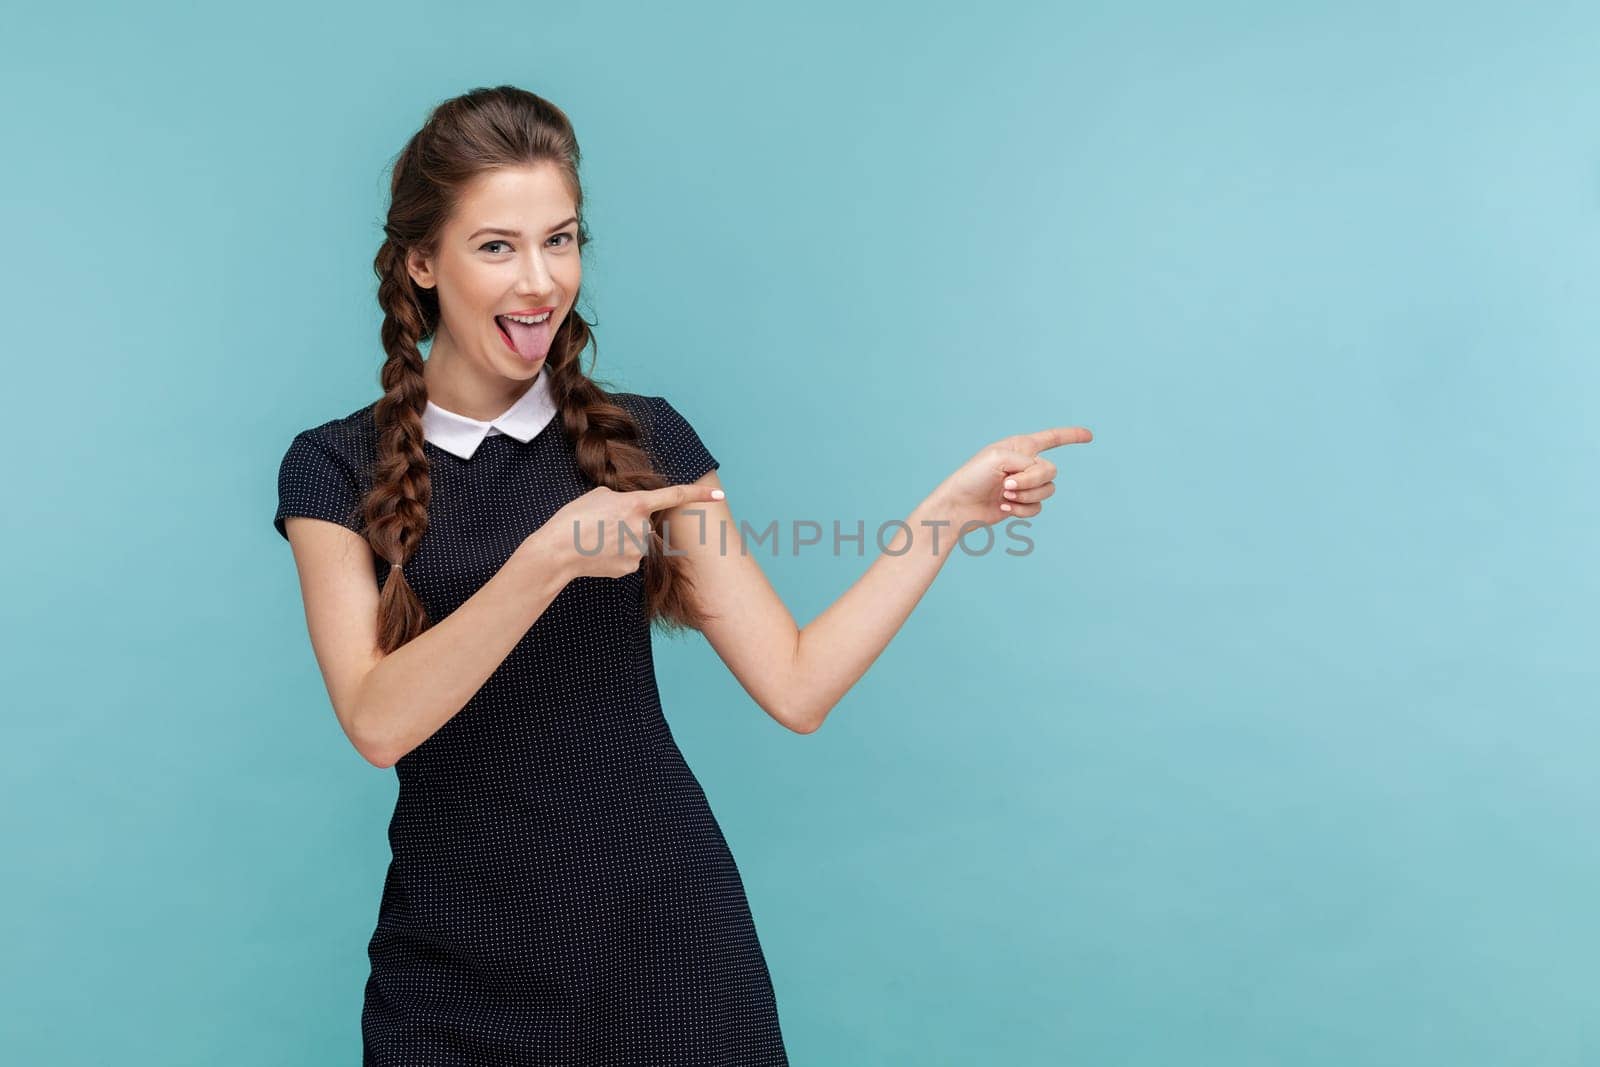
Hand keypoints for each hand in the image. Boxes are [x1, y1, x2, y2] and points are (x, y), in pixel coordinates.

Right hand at [540, 483, 726, 579]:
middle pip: (646, 522)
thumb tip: (633, 512)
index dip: (698, 493)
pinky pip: (630, 557)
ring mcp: (638, 551)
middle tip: (603, 524)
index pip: (674, 496)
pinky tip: (599, 553)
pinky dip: (617, 554)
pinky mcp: (630, 568)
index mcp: (636, 504)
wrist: (557, 551)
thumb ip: (623, 499)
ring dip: (623, 539)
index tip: (719, 494)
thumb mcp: (599, 495)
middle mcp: (643, 528)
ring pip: (638, 541)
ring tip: (597, 539)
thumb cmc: (574, 518)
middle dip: (631, 522)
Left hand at [932, 426, 1092, 530]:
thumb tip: (1040, 478)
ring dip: (1026, 496)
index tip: (1090, 436)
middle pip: (1051, 471)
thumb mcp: (1000, 458)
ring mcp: (1025, 484)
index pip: (1052, 438)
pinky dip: (1022, 510)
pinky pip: (1038, 507)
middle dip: (1031, 480)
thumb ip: (1028, 463)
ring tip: (1004, 495)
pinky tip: (1004, 507)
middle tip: (1007, 484)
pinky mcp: (1022, 503)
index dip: (1072, 436)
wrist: (959, 505)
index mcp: (1021, 446)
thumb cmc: (973, 477)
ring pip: (1048, 491)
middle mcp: (1026, 463)